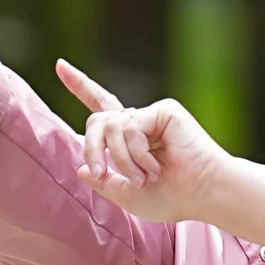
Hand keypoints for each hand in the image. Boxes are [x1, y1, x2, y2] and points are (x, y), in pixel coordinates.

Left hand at [57, 60, 236, 225]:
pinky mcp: (163, 110)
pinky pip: (130, 128)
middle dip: (91, 148)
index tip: (60, 65)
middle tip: (101, 173)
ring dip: (120, 159)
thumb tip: (81, 168)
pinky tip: (156, 166)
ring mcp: (152, 114)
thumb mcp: (127, 196)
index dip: (80, 85)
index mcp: (131, 138)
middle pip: (97, 121)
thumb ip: (103, 183)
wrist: (204, 195)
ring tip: (141, 177)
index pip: (101, 107)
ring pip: (110, 126)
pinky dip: (136, 153)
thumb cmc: (173, 198)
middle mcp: (140, 122)